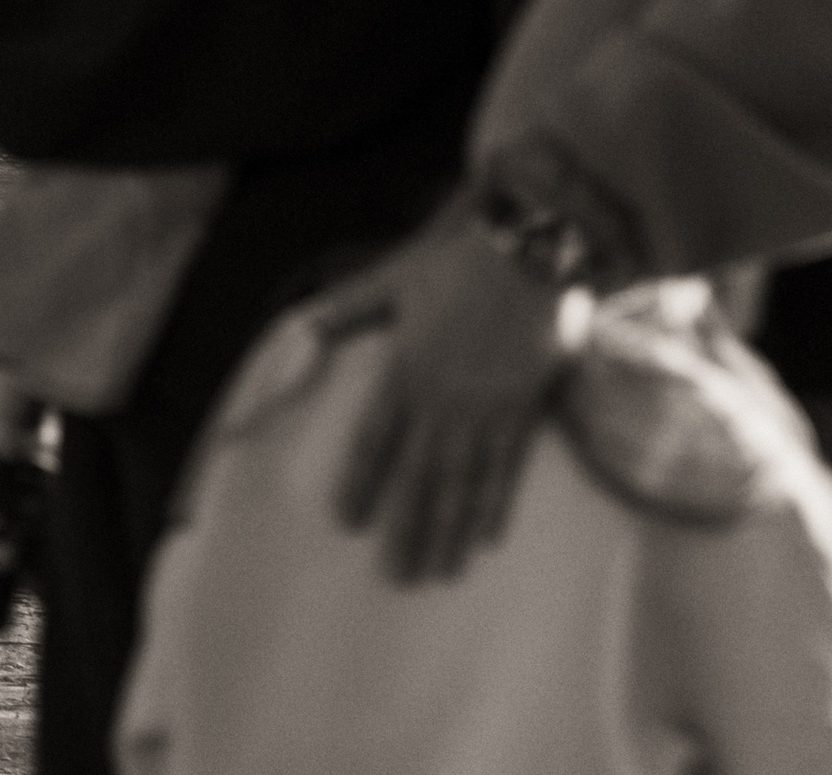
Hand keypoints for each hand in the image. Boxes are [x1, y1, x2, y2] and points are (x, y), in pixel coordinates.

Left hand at [325, 209, 565, 584]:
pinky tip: (488, 537)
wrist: (527, 253)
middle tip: (398, 578)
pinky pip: (506, 469)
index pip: (373, 442)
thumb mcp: (393, 279)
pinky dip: (496, 504)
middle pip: (418, 479)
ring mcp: (483, 412)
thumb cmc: (455, 264)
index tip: (348, 523)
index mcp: (403, 373)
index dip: (360, 484)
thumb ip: (349, 309)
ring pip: (462, 485)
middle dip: (408, 531)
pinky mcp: (521, 412)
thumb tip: (304, 327)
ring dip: (450, 532)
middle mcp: (440, 403)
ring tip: (441, 573)